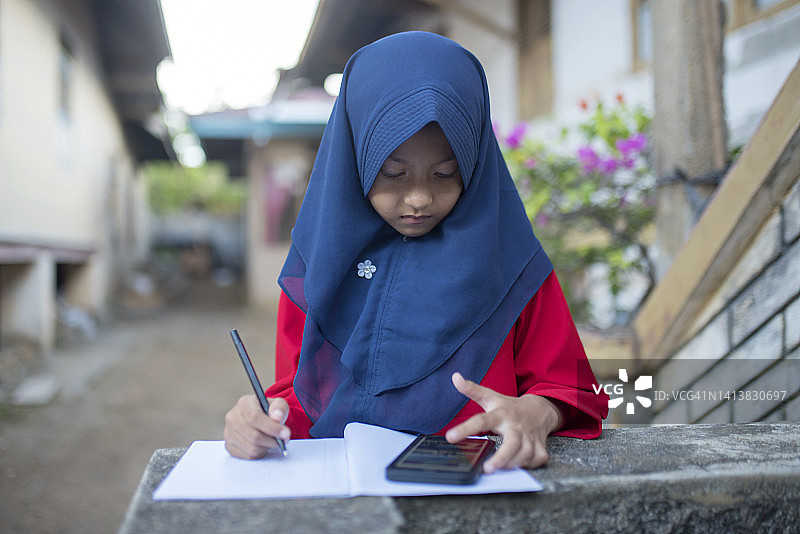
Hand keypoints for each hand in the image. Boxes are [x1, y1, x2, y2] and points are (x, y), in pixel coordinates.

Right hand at [223, 394, 290, 458]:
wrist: (260, 420)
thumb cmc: (269, 411)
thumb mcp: (278, 404)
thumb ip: (279, 408)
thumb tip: (277, 417)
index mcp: (244, 403)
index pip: (254, 418)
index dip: (271, 428)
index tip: (285, 434)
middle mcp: (232, 417)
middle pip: (253, 436)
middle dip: (272, 441)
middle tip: (283, 440)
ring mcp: (228, 432)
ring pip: (251, 448)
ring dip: (266, 447)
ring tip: (272, 441)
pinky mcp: (229, 446)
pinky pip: (247, 456)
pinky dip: (259, 454)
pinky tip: (263, 445)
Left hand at [445, 372, 562, 472]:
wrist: (540, 410)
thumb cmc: (510, 407)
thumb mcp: (491, 397)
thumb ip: (472, 389)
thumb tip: (455, 377)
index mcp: (501, 414)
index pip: (482, 420)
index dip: (465, 428)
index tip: (450, 437)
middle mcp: (516, 426)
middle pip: (512, 443)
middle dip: (501, 457)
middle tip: (487, 468)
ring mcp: (530, 438)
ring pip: (524, 455)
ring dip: (511, 464)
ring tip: (497, 468)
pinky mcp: (539, 447)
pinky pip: (535, 460)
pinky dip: (527, 465)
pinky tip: (517, 464)